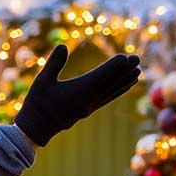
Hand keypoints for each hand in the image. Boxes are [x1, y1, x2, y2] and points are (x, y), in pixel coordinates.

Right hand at [13, 45, 141, 146]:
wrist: (36, 129)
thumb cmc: (37, 103)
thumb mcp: (42, 81)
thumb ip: (53, 63)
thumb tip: (62, 46)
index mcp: (79, 91)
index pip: (101, 76)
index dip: (114, 66)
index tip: (126, 57)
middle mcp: (89, 100)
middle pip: (111, 83)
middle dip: (125, 71)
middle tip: (138, 59)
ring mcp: (90, 106)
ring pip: (113, 91)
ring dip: (126, 81)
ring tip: (138, 72)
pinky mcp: (88, 110)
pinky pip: (108, 98)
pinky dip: (119, 90)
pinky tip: (125, 86)